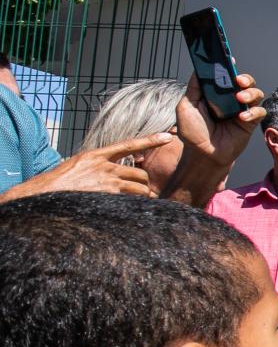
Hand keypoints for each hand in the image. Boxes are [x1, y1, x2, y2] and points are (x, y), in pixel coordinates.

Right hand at [1, 136, 168, 200]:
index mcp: (95, 155)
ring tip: (139, 203)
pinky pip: (130, 201)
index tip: (167, 136)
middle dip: (144, 184)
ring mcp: (106, 181)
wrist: (41, 194)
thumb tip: (112, 171)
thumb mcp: (76, 166)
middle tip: (143, 193)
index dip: (150, 140)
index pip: (129, 145)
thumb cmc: (57, 184)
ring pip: (139, 188)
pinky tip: (129, 210)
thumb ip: (96, 166)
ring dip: (142, 197)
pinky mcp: (107, 196)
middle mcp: (103, 166)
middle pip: (140, 174)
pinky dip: (133, 206)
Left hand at [175, 72, 264, 169]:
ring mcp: (241, 111)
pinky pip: (259, 112)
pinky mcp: (250, 123)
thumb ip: (194, 88)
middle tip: (238, 80)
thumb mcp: (186, 107)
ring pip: (256, 94)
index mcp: (216, 94)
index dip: (229, 68)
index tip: (230, 61)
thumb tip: (198, 70)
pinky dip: (253, 112)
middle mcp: (230, 100)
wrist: (203, 154)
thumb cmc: (193, 132)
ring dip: (250, 93)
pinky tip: (242, 117)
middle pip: (245, 82)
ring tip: (240, 98)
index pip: (226, 76)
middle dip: (245, 78)